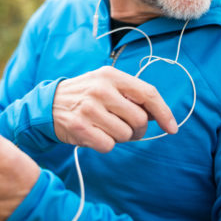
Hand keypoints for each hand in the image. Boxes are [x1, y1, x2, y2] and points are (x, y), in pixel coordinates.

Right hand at [53, 66, 177, 152]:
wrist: (48, 104)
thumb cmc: (85, 96)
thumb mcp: (107, 84)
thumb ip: (132, 96)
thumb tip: (159, 115)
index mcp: (111, 75)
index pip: (147, 93)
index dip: (164, 112)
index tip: (172, 127)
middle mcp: (101, 89)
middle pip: (139, 119)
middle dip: (138, 130)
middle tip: (127, 128)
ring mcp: (89, 108)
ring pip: (125, 134)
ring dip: (120, 137)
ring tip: (106, 128)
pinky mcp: (80, 127)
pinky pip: (109, 145)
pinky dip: (105, 144)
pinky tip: (95, 134)